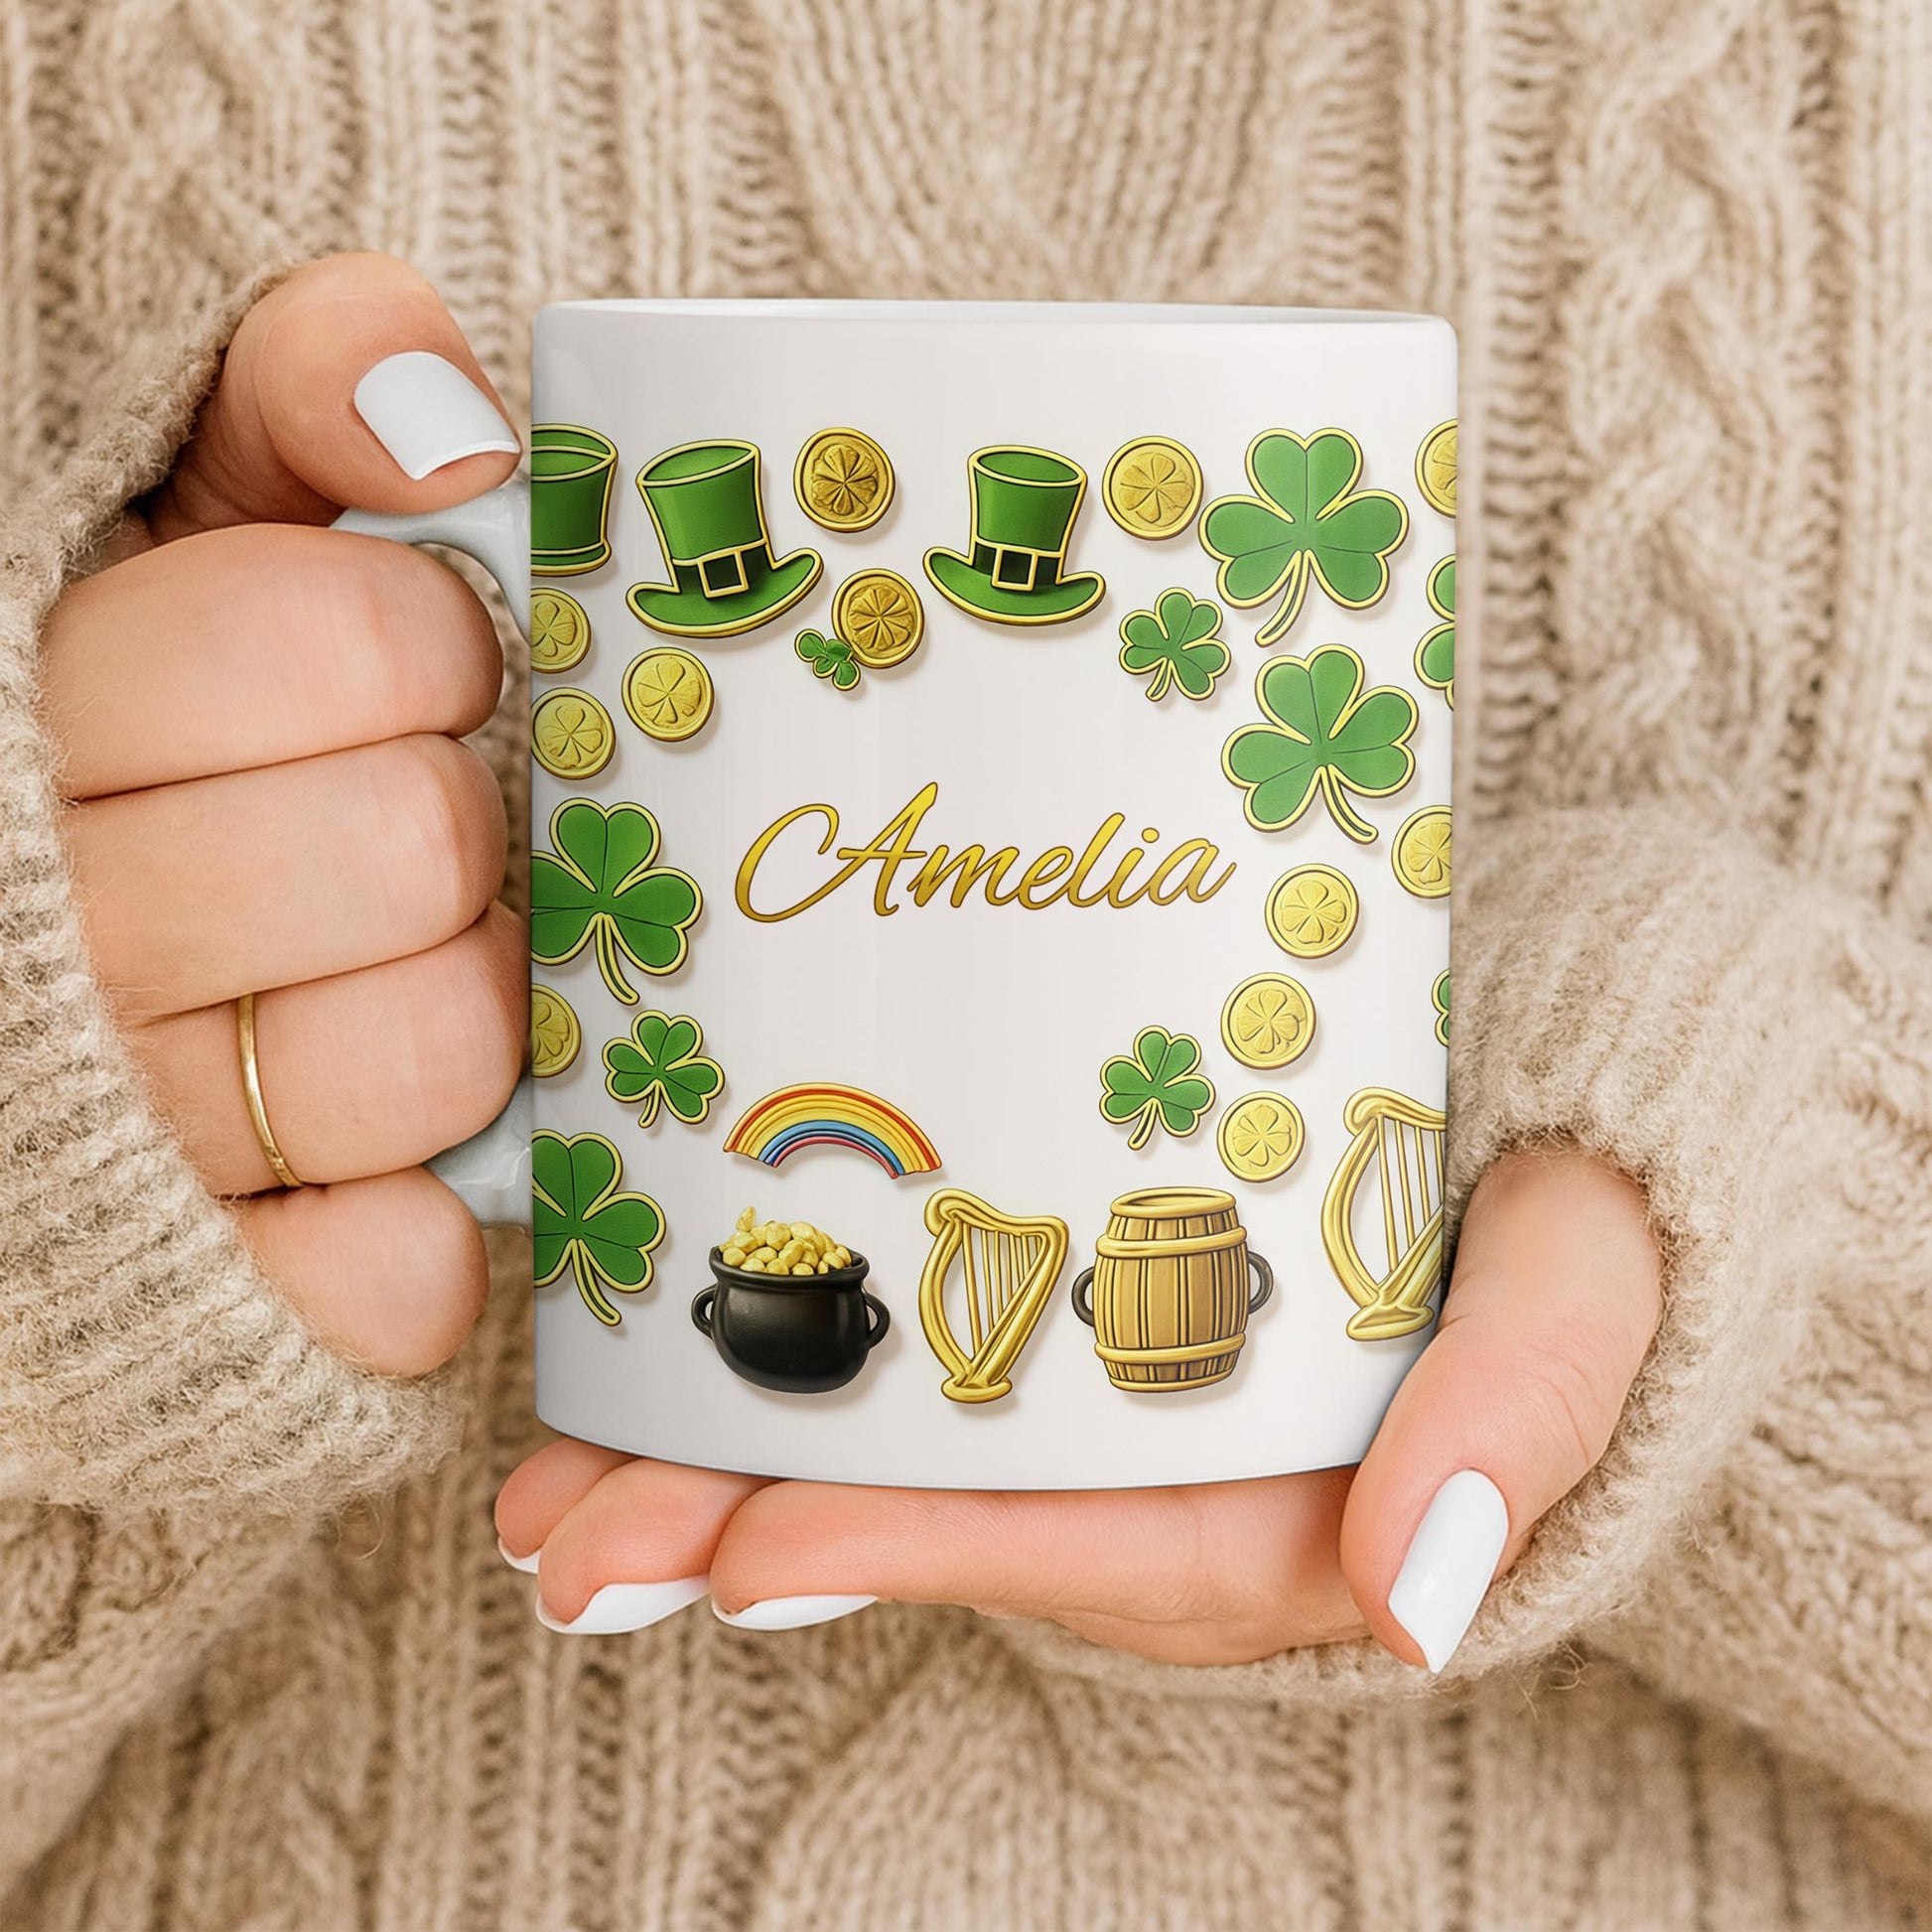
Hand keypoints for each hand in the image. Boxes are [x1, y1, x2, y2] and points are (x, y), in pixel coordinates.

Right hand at [45, 252, 524, 1376]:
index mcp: (49, 699)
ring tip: (395, 970)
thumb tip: (447, 417)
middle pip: (410, 850)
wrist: (34, 948)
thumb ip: (290, 398)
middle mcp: (55, 929)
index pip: (350, 640)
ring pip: (430, 1056)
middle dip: (451, 820)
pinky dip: (415, 1237)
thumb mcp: (187, 501)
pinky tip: (390, 1177)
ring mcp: (123, 1127)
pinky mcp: (212, 1291)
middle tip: (409, 825)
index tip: (405, 662)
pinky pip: (382, 1283)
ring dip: (464, 1005)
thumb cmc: (140, 707)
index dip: (423, 643)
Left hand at [499, 1147, 1660, 1667]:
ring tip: (552, 1476)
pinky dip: (792, 1343)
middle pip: (956, 1512)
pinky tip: (655, 1331)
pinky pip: (927, 1334)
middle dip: (754, 1526)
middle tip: (571, 1537)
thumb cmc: (1598, 1170)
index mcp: (1302, 1493)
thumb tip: (1423, 1592)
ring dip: (722, 1457)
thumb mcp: (1592, 1278)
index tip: (753, 1546)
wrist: (1581, 1077)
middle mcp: (1183, 1454)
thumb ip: (1526, 1410)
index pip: (1094, 1546)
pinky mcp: (1081, 1274)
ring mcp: (1121, 1370)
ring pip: (909, 1436)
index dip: (919, 1550)